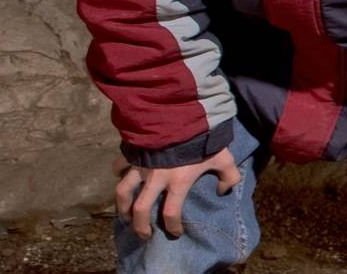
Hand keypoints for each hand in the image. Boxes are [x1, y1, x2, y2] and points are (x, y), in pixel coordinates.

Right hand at [114, 148, 240, 239]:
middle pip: (140, 209)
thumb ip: (229, 176)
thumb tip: (222, 191)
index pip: (171, 213)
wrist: (184, 111)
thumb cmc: (205, 137)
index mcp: (178, 181)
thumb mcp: (224, 157)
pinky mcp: (133, 153)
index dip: (172, 227)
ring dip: (122, 206)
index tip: (175, 233)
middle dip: (139, 226)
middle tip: (143, 234)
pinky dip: (117, 173)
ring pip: (122, 191)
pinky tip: (120, 178)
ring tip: (125, 215)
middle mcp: (156, 177)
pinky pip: (118, 165)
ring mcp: (141, 165)